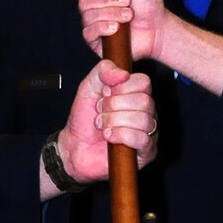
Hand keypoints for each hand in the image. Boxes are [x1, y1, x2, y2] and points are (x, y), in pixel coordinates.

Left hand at [54, 60, 157, 187]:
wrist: (74, 147)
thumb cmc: (84, 119)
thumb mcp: (88, 87)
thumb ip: (103, 71)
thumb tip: (123, 73)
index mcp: (136, 94)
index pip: (144, 82)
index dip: (121, 88)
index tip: (105, 94)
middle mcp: (146, 112)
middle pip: (144, 101)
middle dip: (114, 106)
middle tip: (101, 112)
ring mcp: (148, 132)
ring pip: (144, 120)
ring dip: (115, 122)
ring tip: (103, 126)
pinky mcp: (146, 152)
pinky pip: (142, 139)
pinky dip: (121, 136)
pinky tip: (109, 137)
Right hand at [75, 0, 168, 63]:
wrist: (158, 28)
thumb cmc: (148, 5)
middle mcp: (94, 8)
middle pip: (84, 1)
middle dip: (108, 0)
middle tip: (127, 1)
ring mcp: (94, 24)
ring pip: (88, 16)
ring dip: (112, 13)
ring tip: (128, 15)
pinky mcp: (96, 41)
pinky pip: (89, 32)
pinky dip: (104, 27)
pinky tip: (117, 28)